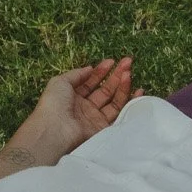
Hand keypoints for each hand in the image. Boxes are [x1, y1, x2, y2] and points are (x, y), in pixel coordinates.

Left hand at [11, 58, 140, 162]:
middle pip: (104, 89)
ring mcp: (94, 118)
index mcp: (72, 96)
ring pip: (113, 100)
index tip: (112, 61)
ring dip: (122, 86)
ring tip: (129, 73)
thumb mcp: (60, 82)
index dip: (101, 71)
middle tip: (128, 63)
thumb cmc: (54, 104)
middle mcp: (84, 107)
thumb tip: (90, 68)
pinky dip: (129, 102)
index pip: (90, 82)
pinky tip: (138, 90)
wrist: (55, 130)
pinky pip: (119, 114)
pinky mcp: (103, 128)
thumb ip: (76, 74)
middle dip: (116, 75)